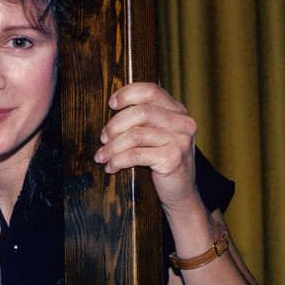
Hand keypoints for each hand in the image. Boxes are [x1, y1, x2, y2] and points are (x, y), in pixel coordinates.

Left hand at [94, 82, 197, 211]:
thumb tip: (113, 105)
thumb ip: (144, 119)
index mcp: (178, 111)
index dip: (127, 94)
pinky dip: (118, 161)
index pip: (151, 91)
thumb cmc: (163, 161)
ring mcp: (179, 141)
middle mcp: (182, 123)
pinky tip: (111, 167)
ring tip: (102, 156)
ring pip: (135, 135)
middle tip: (103, 138)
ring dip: (112, 147)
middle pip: (140, 112)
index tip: (111, 103)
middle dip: (114, 125)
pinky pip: (135, 155)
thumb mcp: (158, 135)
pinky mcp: (172, 159)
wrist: (182, 193)